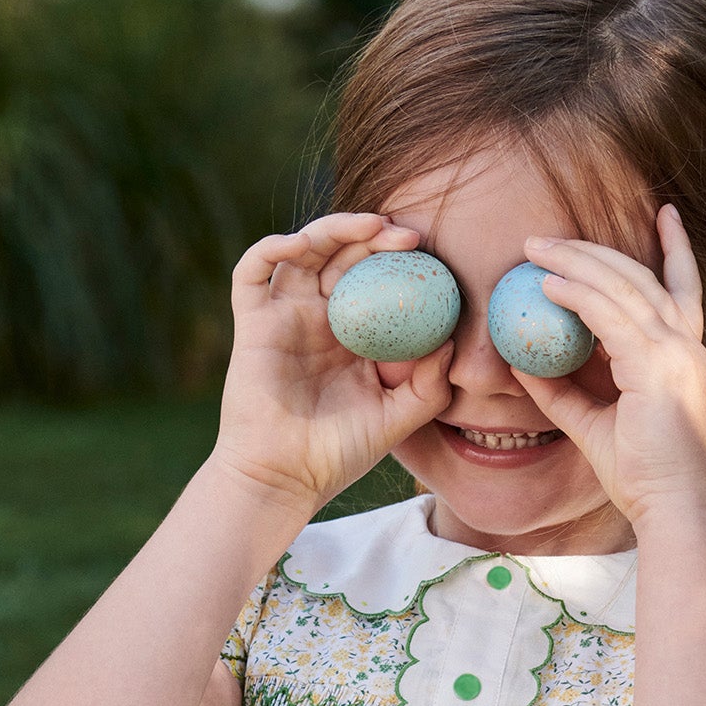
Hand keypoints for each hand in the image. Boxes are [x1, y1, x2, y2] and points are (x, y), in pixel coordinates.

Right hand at [212, 215, 453, 514]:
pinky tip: (302, 243)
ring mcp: (283, 317)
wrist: (285, 479)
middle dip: (374, 235)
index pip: (374, 278)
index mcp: (350, 335)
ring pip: (303, 251)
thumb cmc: (338, 455)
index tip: (430, 254)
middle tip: (410, 236)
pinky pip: (252, 271)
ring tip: (371, 226)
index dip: (398, 259)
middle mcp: (316, 318)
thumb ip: (428, 385)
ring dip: (334, 228)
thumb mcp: (397, 418)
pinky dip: (272, 246)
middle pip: (342, 255)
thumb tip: (453, 341)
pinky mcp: (252, 323)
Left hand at [516, 206, 705, 526]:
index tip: (665, 213)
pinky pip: (610, 316)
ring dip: (576, 263)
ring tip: (535, 250)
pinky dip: (577, 296)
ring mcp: (676, 352)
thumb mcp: (593, 425)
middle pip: (640, 276)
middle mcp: (686, 346)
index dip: (676, 248)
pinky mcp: (659, 366)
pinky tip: (547, 286)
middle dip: (593, 250)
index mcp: (685, 355)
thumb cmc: (642, 477)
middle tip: (548, 236)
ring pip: (623, 286)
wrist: (673, 508)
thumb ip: (561, 393)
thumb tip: (522, 366)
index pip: (682, 287)